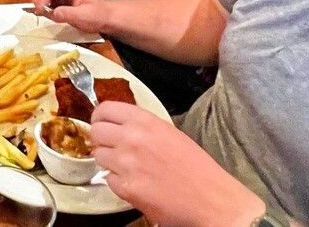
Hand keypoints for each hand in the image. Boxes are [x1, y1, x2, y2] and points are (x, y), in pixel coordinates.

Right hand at [30, 0, 109, 33]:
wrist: (101, 16)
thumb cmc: (96, 15)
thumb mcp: (85, 17)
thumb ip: (68, 14)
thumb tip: (53, 13)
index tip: (39, 9)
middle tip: (40, 13)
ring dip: (40, 2)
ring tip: (45, 13)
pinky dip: (42, 4)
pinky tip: (47, 11)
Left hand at [91, 102, 265, 226]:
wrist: (213, 200)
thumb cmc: (197, 168)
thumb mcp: (170, 134)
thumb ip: (142, 127)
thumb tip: (120, 126)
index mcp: (145, 121)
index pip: (105, 109)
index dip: (99, 117)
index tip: (101, 123)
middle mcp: (132, 138)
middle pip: (95, 131)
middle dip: (101, 140)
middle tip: (112, 147)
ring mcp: (126, 163)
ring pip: (98, 156)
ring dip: (109, 162)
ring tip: (127, 168)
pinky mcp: (126, 187)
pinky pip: (108, 179)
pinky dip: (118, 182)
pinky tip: (135, 183)